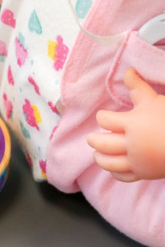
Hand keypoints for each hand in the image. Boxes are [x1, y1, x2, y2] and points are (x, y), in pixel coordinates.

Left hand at [87, 67, 164, 181]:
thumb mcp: (154, 99)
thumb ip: (137, 86)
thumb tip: (127, 70)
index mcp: (132, 124)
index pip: (104, 120)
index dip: (102, 117)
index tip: (104, 117)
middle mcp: (131, 144)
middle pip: (102, 143)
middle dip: (94, 140)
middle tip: (92, 138)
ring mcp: (138, 161)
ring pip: (110, 163)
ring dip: (100, 158)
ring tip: (97, 154)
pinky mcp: (145, 173)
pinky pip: (124, 176)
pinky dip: (115, 173)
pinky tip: (113, 169)